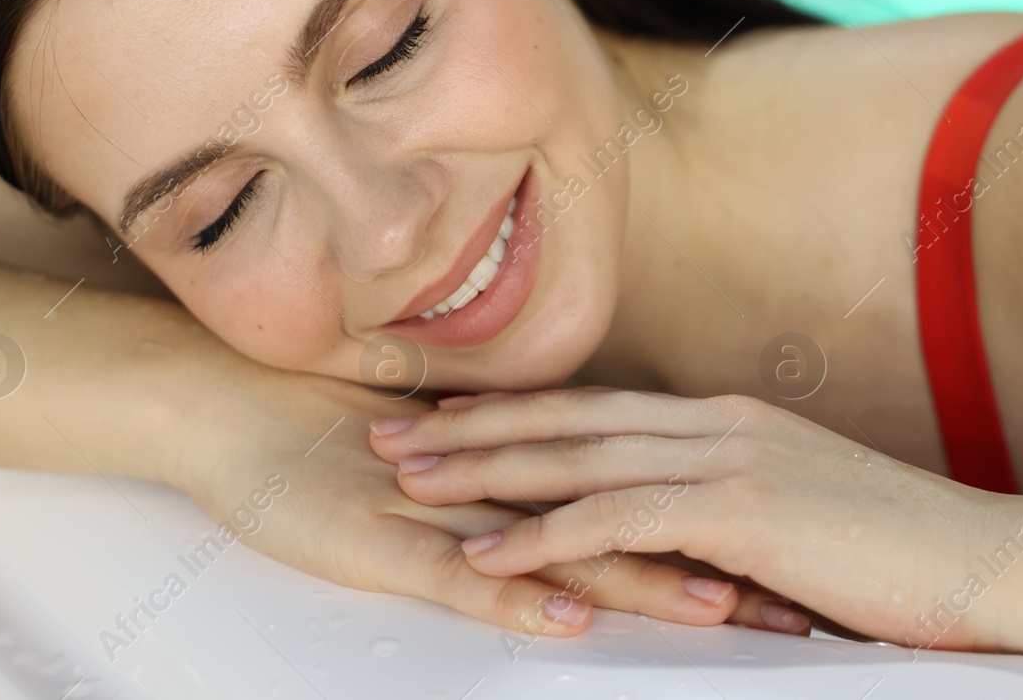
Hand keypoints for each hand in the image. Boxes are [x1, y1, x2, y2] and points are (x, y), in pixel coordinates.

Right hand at [173, 369, 780, 636]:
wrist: (225, 406)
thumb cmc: (323, 442)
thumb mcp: (435, 476)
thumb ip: (505, 492)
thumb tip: (574, 513)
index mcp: (522, 466)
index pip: (637, 495)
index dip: (715, 523)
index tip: (789, 550)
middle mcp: (501, 482)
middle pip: (628, 522)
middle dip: (715, 560)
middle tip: (797, 591)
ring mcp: (448, 509)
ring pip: (564, 547)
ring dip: (645, 575)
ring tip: (720, 603)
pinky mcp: (387, 540)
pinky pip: (461, 573)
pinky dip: (517, 594)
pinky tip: (567, 614)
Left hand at [369, 387, 1006, 648]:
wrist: (986, 562)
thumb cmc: (899, 551)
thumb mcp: (802, 513)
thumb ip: (732, 506)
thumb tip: (677, 534)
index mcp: (727, 419)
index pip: (599, 408)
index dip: (519, 411)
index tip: (451, 415)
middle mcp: (716, 423)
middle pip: (570, 418)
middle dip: (475, 424)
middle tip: (394, 429)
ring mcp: (728, 459)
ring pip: (578, 457)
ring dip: (486, 469)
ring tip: (410, 480)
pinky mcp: (741, 510)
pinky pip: (617, 518)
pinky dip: (544, 533)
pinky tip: (490, 552)